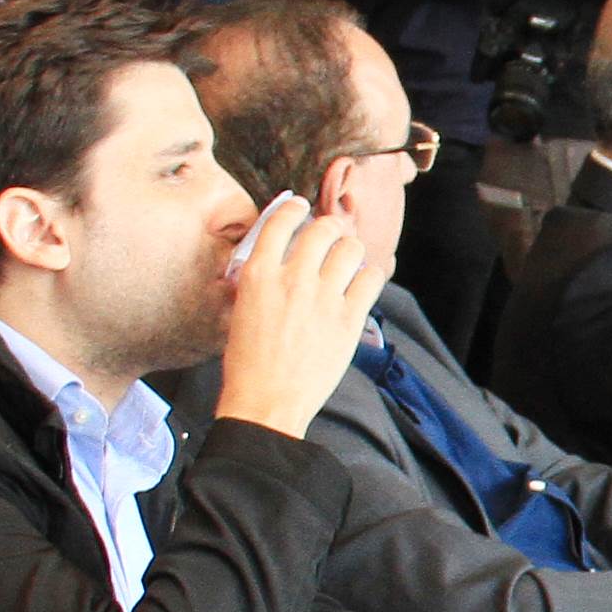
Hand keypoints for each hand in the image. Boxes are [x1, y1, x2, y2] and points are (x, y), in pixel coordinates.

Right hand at [211, 191, 380, 436]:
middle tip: (331, 236)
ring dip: (351, 249)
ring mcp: (323, 297)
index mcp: (258, 275)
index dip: (293, 209)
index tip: (300, 208)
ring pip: (351, 248)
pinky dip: (370, 275)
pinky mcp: (348, 318)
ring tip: (348, 260)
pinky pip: (371, 278)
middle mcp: (293, 278)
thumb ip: (257, 283)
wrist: (266, 403)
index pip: (280, 220)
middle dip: (330, 228)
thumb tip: (269, 266)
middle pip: (323, 229)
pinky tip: (364, 281)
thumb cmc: (247, 365)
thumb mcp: (239, 313)